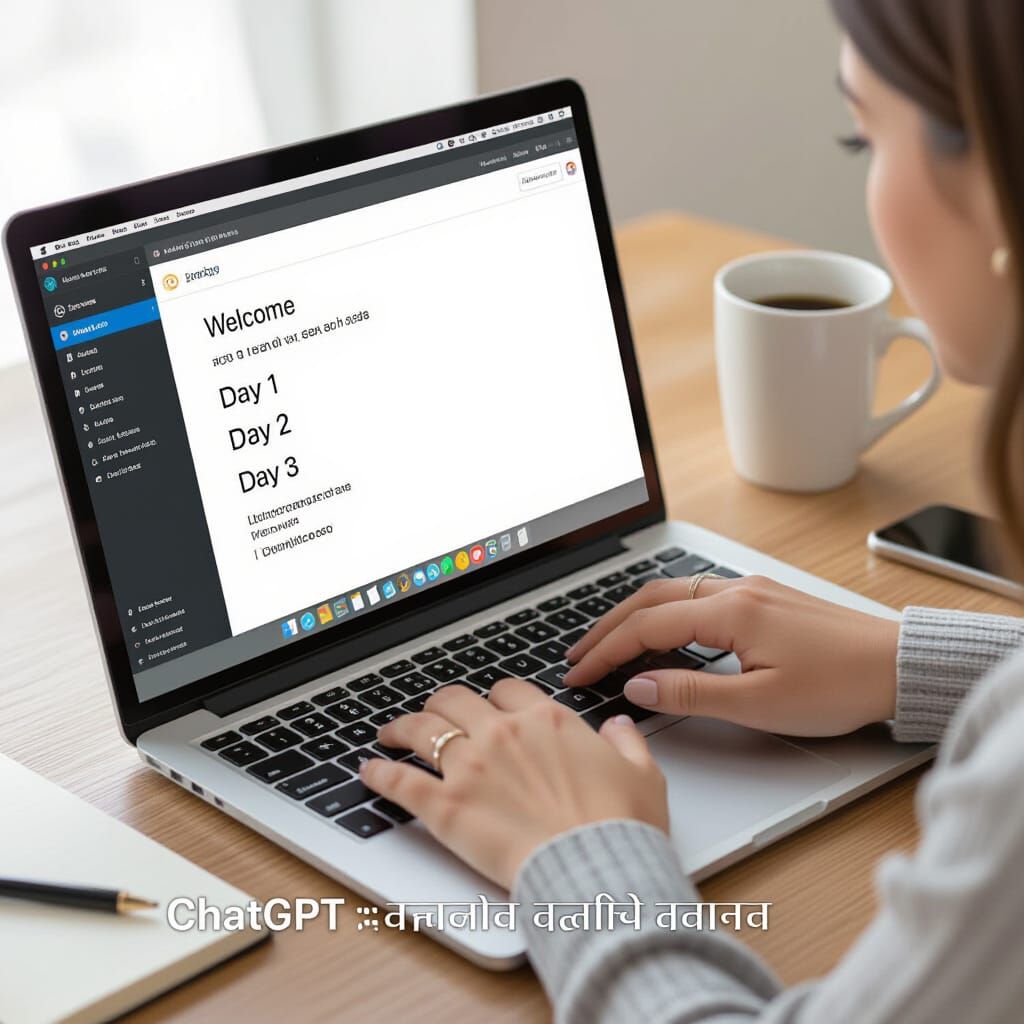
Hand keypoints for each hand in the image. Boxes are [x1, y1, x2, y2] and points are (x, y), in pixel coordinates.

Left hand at [361, 678, 668, 889]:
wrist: (595, 868)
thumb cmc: (620, 826)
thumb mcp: (643, 774)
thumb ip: (627, 743)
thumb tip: (619, 726)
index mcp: (547, 720)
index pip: (507, 690)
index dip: (496, 698)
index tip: (490, 708)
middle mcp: (503, 733)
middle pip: (456, 700)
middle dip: (442, 704)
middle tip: (432, 714)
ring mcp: (470, 767)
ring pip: (422, 729)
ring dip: (402, 727)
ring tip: (390, 732)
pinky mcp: (446, 806)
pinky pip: (400, 781)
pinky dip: (380, 775)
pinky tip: (368, 772)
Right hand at [563, 574, 898, 735]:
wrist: (900, 665)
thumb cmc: (841, 686)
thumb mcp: (761, 704)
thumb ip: (693, 694)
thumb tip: (638, 686)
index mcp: (731, 612)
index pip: (646, 627)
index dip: (605, 651)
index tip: (578, 673)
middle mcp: (736, 591)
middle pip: (650, 599)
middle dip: (608, 625)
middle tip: (577, 653)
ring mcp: (751, 590)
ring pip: (673, 593)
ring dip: (634, 615)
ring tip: (608, 641)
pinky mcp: (764, 598)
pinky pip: (697, 595)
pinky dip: (664, 612)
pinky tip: (661, 631)